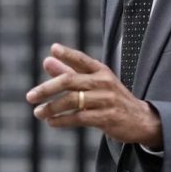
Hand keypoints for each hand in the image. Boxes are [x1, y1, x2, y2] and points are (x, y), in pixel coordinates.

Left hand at [26, 43, 162, 147]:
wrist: (140, 120)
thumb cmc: (112, 98)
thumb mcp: (95, 82)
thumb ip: (70, 71)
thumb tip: (47, 60)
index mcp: (101, 71)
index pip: (82, 59)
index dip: (68, 54)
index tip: (53, 49)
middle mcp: (104, 82)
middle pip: (70, 81)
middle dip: (47, 88)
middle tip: (30, 96)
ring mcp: (106, 100)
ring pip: (72, 101)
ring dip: (52, 107)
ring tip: (38, 112)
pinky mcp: (106, 118)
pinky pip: (79, 118)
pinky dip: (62, 120)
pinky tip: (51, 122)